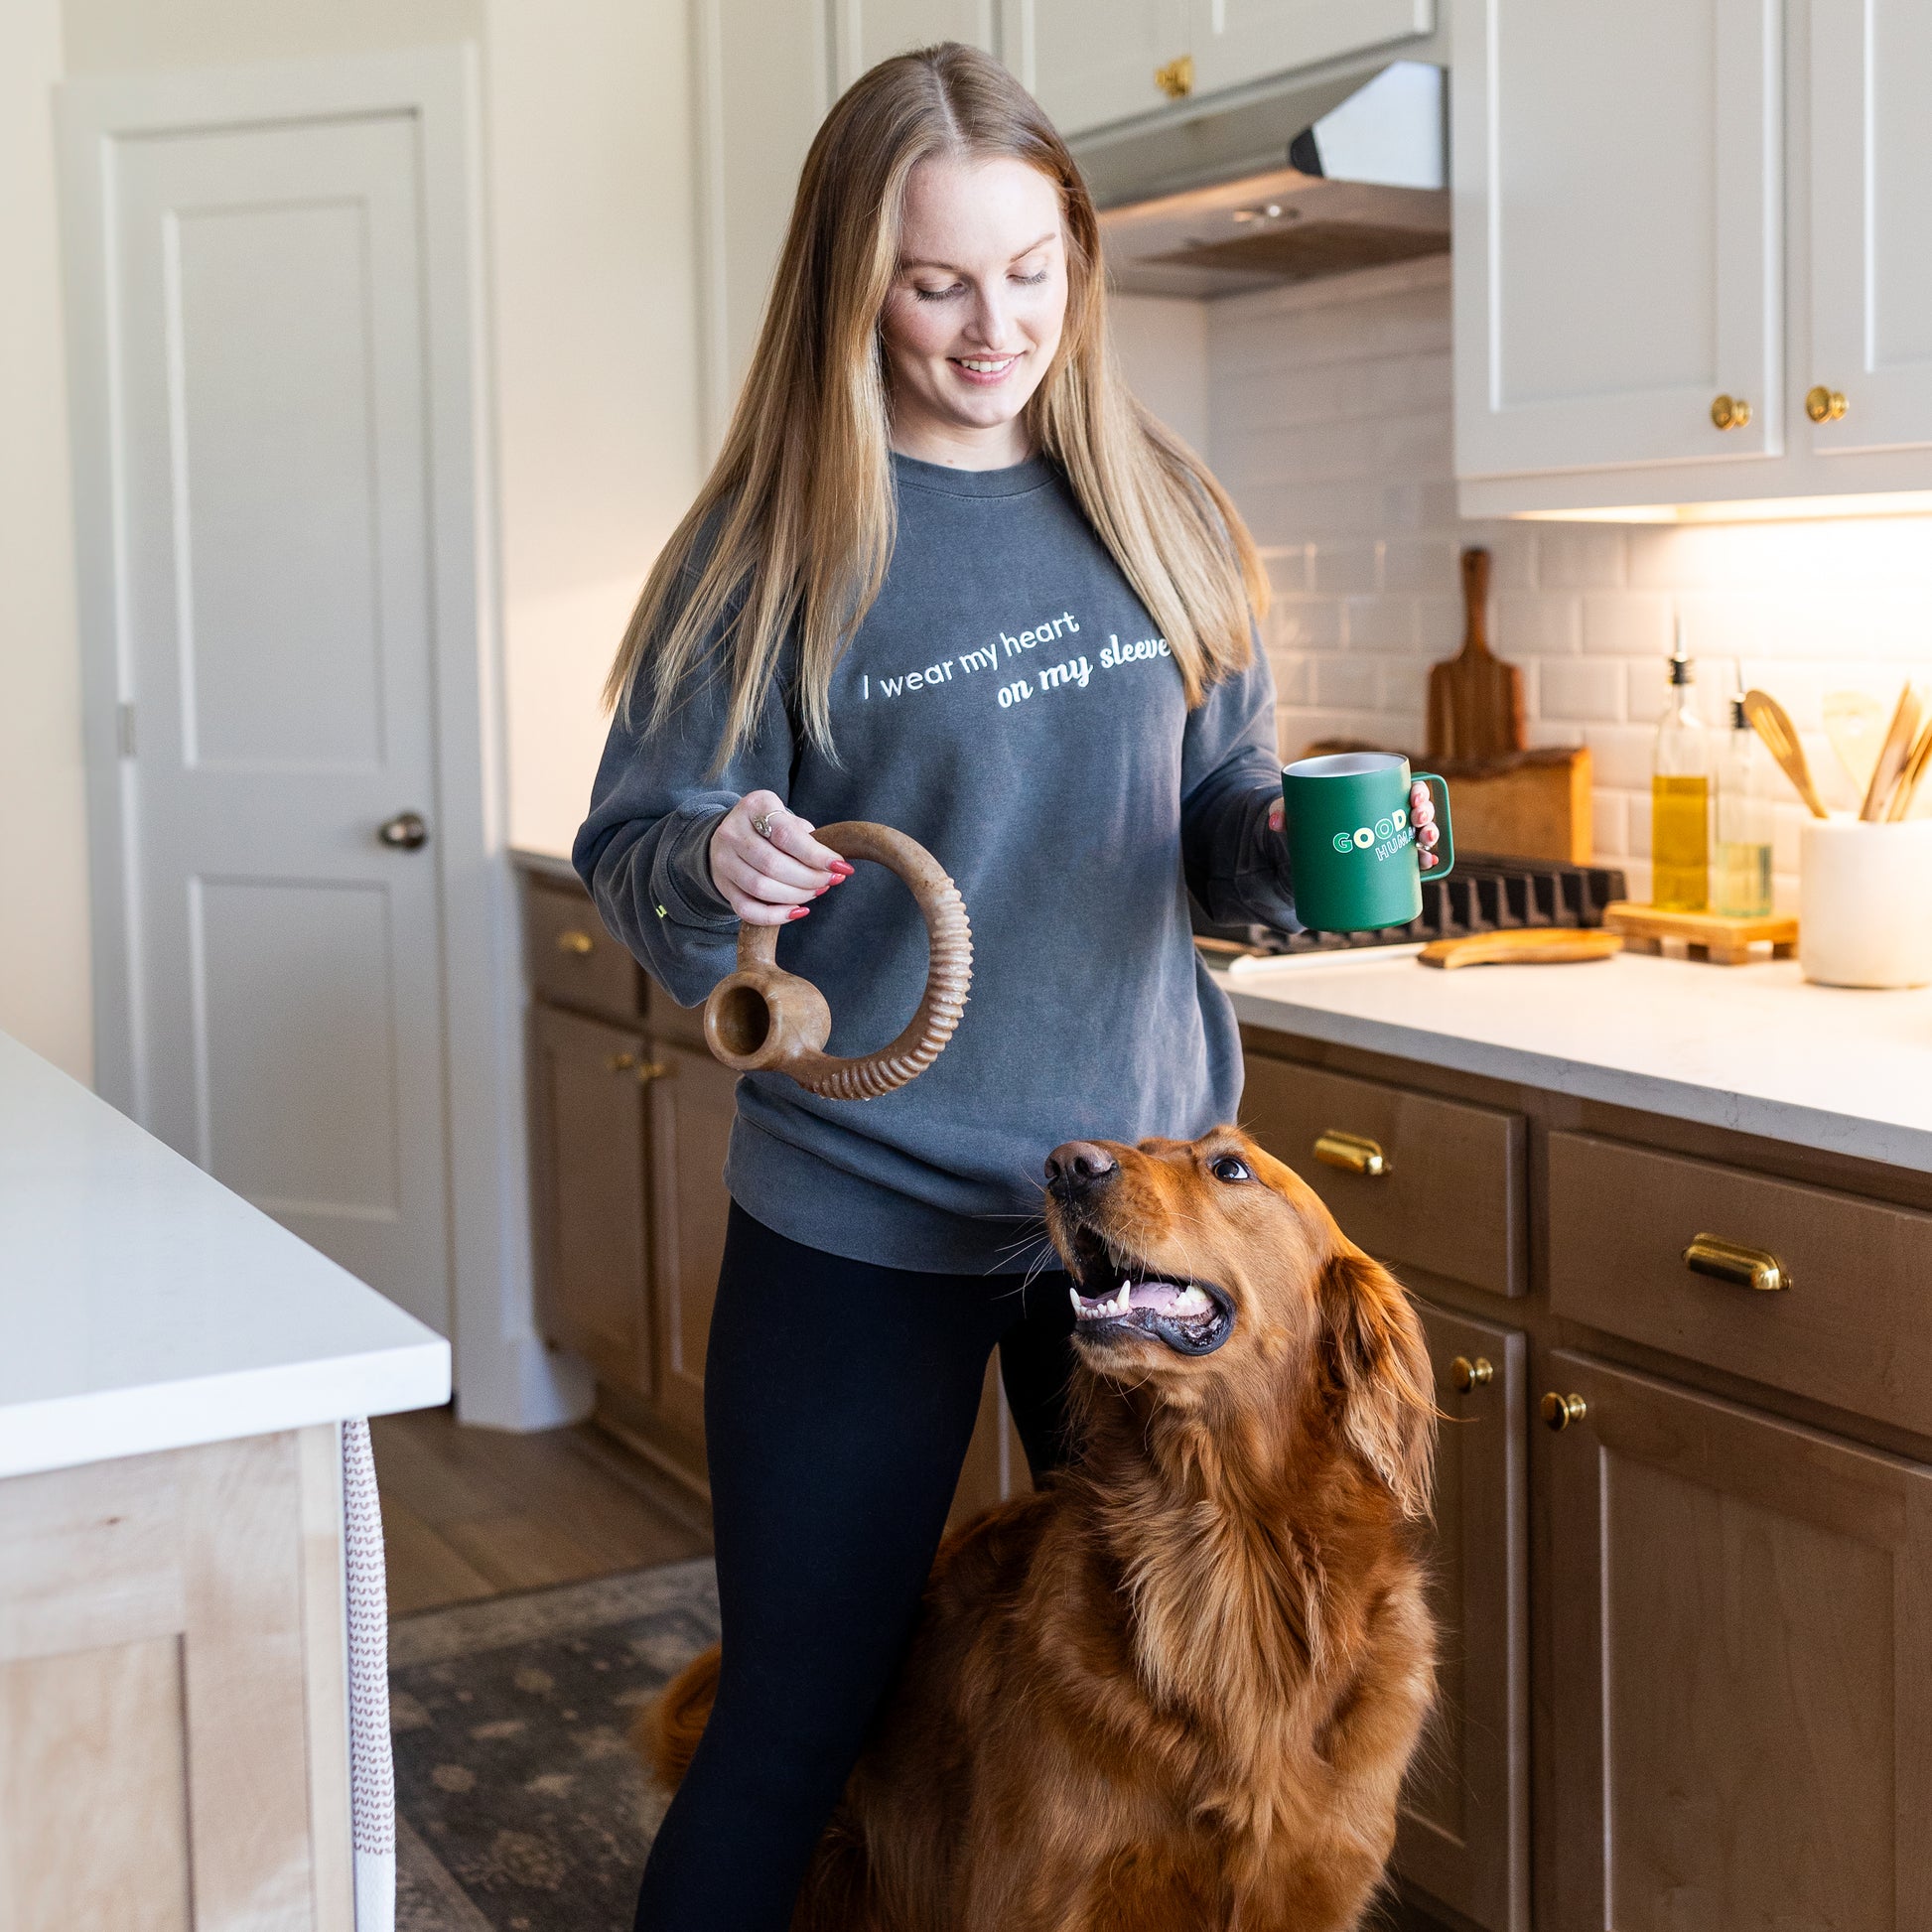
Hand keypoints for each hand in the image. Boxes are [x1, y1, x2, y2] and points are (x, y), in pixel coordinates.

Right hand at [708, 791, 852, 925]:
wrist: (732, 836)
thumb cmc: (770, 827)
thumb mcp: (786, 818)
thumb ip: (807, 837)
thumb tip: (834, 865)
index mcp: (753, 807)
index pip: (786, 835)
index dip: (816, 855)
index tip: (841, 866)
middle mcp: (732, 832)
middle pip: (773, 865)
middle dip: (809, 878)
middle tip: (830, 880)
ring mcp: (723, 860)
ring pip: (761, 888)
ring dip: (796, 895)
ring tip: (816, 891)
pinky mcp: (723, 886)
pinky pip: (748, 910)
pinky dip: (776, 916)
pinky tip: (798, 911)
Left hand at [1268, 781, 1439, 868]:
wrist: (1299, 851)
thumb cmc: (1304, 822)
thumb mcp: (1295, 813)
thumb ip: (1284, 811)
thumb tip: (1275, 823)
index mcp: (1372, 797)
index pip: (1403, 789)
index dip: (1418, 790)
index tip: (1414, 795)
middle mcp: (1385, 818)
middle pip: (1416, 813)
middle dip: (1425, 814)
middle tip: (1417, 819)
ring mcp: (1385, 841)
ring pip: (1417, 837)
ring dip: (1429, 838)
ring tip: (1425, 843)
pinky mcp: (1380, 863)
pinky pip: (1408, 863)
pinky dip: (1422, 864)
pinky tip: (1429, 865)